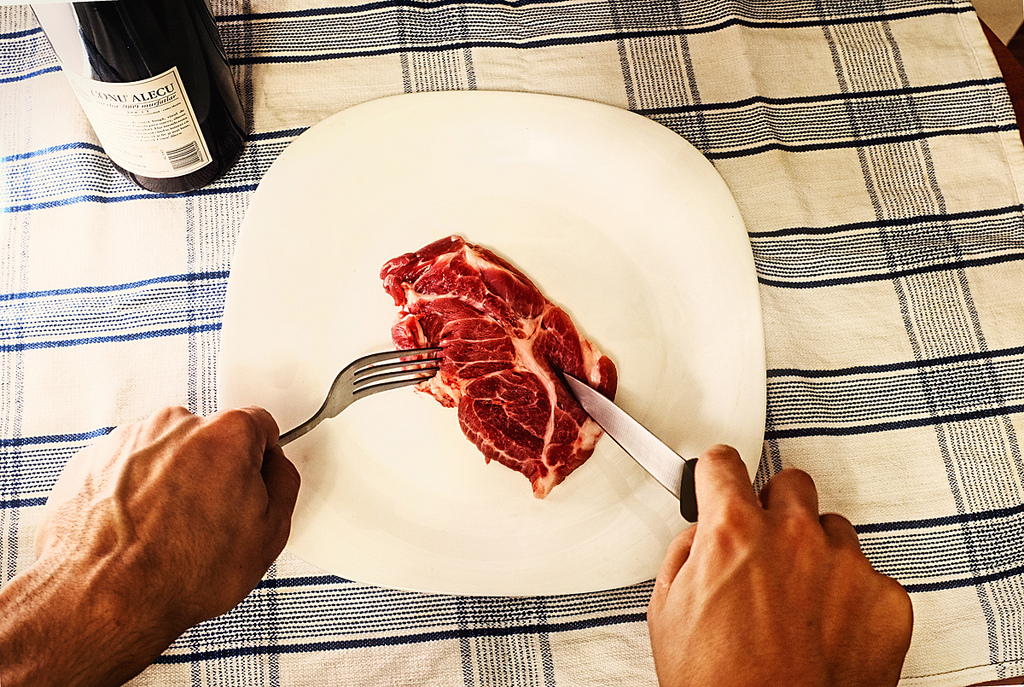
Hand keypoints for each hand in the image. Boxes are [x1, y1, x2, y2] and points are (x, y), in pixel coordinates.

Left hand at [0, 406, 299, 686]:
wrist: (102, 600)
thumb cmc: (179, 573)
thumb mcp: (269, 534)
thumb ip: (283, 483)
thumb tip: (274, 469)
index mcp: (226, 434)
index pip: (258, 426)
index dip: (260, 460)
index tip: (252, 485)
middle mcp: (174, 425)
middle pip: (209, 438)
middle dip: (213, 471)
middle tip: (211, 521)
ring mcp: (128, 441)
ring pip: (165, 454)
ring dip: (171, 483)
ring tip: (167, 534)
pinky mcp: (91, 461)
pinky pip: (126, 469)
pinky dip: (132, 494)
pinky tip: (137, 533)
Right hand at [647, 445, 911, 686]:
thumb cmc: (719, 685)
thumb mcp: (668, 612)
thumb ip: (685, 554)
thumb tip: (699, 537)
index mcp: (734, 532)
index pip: (724, 464)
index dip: (716, 473)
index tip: (720, 476)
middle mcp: (793, 537)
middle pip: (791, 483)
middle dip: (774, 506)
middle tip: (763, 544)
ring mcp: (846, 566)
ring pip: (832, 530)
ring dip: (814, 552)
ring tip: (797, 600)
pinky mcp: (886, 600)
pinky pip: (869, 576)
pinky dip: (850, 596)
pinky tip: (826, 629)